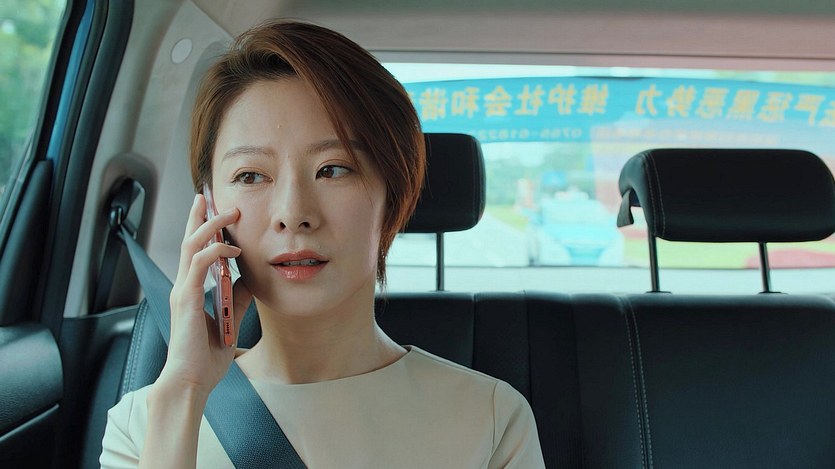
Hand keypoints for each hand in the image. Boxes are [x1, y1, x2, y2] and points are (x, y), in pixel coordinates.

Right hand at [158, 194, 252, 397]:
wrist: (193, 380)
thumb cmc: (206, 357)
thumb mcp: (230, 320)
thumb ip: (237, 298)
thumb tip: (249, 279)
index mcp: (191, 290)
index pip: (195, 252)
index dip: (203, 229)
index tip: (214, 210)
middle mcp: (183, 286)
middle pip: (188, 240)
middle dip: (200, 216)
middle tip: (210, 196)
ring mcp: (183, 291)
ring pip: (192, 245)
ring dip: (211, 226)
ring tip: (229, 213)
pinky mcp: (186, 299)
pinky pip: (199, 264)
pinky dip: (216, 251)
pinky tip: (233, 250)